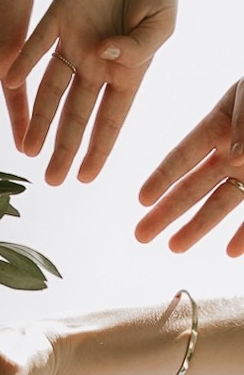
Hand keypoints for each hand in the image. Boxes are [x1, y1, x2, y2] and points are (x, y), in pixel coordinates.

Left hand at [7, 0, 177, 184]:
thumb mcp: (161, 20)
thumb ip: (141, 46)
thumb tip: (109, 59)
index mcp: (125, 71)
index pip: (109, 119)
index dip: (98, 148)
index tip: (86, 177)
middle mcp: (94, 65)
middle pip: (76, 114)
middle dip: (65, 147)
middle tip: (53, 180)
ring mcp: (72, 44)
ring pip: (51, 91)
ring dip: (40, 120)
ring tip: (28, 151)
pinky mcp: (55, 19)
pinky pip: (36, 46)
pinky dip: (24, 63)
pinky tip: (9, 85)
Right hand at [136, 78, 243, 256]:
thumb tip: (236, 157)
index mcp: (220, 123)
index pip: (184, 156)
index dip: (162, 178)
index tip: (142, 200)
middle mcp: (234, 151)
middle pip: (194, 186)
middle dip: (167, 211)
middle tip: (141, 235)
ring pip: (222, 203)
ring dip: (198, 227)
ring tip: (174, 247)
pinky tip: (231, 250)